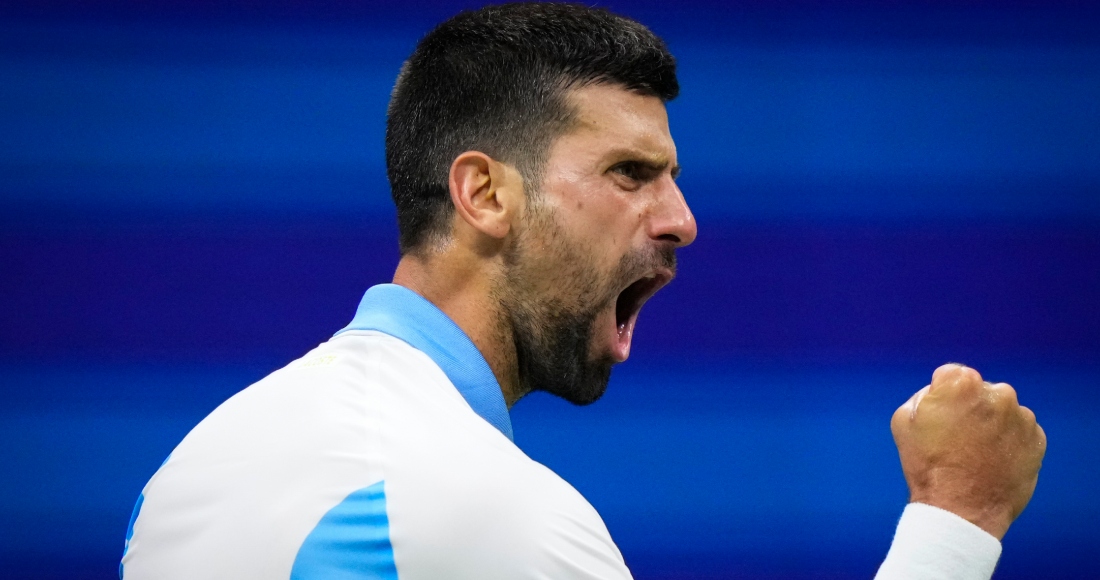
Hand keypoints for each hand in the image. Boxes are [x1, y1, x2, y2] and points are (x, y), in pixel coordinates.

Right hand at [891, 363, 1045, 539]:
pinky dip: (1009, 441)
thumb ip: (924, 395)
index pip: (951, 375)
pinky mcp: (1037, 439)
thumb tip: (941, 393)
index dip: (942, 396)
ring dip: (992, 424)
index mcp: (962, 383)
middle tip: (959, 437)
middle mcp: (997, 393)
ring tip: (977, 453)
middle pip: (980, 392)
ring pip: (1003, 411)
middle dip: (971, 408)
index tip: (940, 416)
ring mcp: (1021, 417)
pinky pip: (1020, 431)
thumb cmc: (927, 465)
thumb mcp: (903, 420)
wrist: (960, 510)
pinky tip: (993, 460)